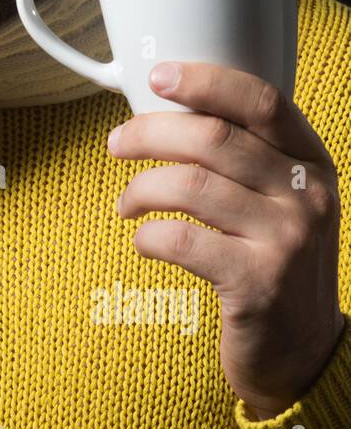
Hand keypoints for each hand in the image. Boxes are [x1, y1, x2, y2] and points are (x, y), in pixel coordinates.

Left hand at [108, 60, 345, 419]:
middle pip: (214, 139)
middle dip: (150, 134)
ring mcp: (286, 240)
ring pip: (190, 187)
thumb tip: (167, 111)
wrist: (304, 352)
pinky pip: (181, 241)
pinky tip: (143, 242)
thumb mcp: (281, 202)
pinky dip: (148, 237)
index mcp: (312, 162)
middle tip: (116, 144)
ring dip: (141, 189)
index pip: (262, 101)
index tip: (158, 76)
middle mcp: (307, 195)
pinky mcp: (257, 284)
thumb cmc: (274, 263)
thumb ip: (247, 158)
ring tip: (126, 204)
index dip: (206, 82)